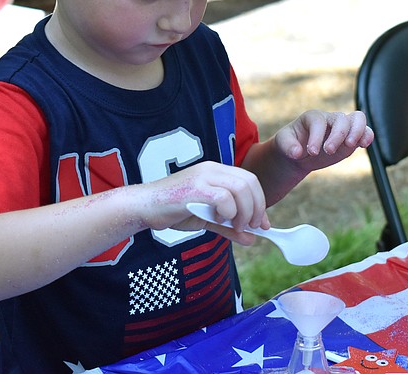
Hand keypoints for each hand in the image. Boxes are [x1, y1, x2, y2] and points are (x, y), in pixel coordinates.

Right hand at [140, 161, 269, 244]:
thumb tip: (251, 239)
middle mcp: (212, 169)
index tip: (262, 224)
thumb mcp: (207, 219)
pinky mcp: (195, 188)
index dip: (260, 202)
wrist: (145, 208)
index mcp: (217, 172)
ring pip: (240, 188)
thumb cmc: (174, 211)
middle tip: (252, 226)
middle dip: (257, 207)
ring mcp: (203, 176)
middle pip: (250, 182)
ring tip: (236, 226)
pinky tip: (219, 220)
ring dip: (244, 211)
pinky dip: (229, 212)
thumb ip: (229, 227)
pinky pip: (223, 197)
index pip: (249, 180)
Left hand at [276, 110, 373, 172]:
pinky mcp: (351, 137)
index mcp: (312, 117)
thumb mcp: (282, 143)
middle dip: (337, 135)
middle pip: (340, 118)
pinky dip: (367, 136)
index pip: (319, 122)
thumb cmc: (290, 143)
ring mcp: (342, 127)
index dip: (317, 136)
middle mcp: (329, 119)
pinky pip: (365, 131)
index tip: (312, 152)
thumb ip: (288, 146)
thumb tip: (297, 152)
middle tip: (329, 151)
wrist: (299, 152)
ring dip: (357, 131)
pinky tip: (363, 145)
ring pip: (357, 118)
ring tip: (351, 145)